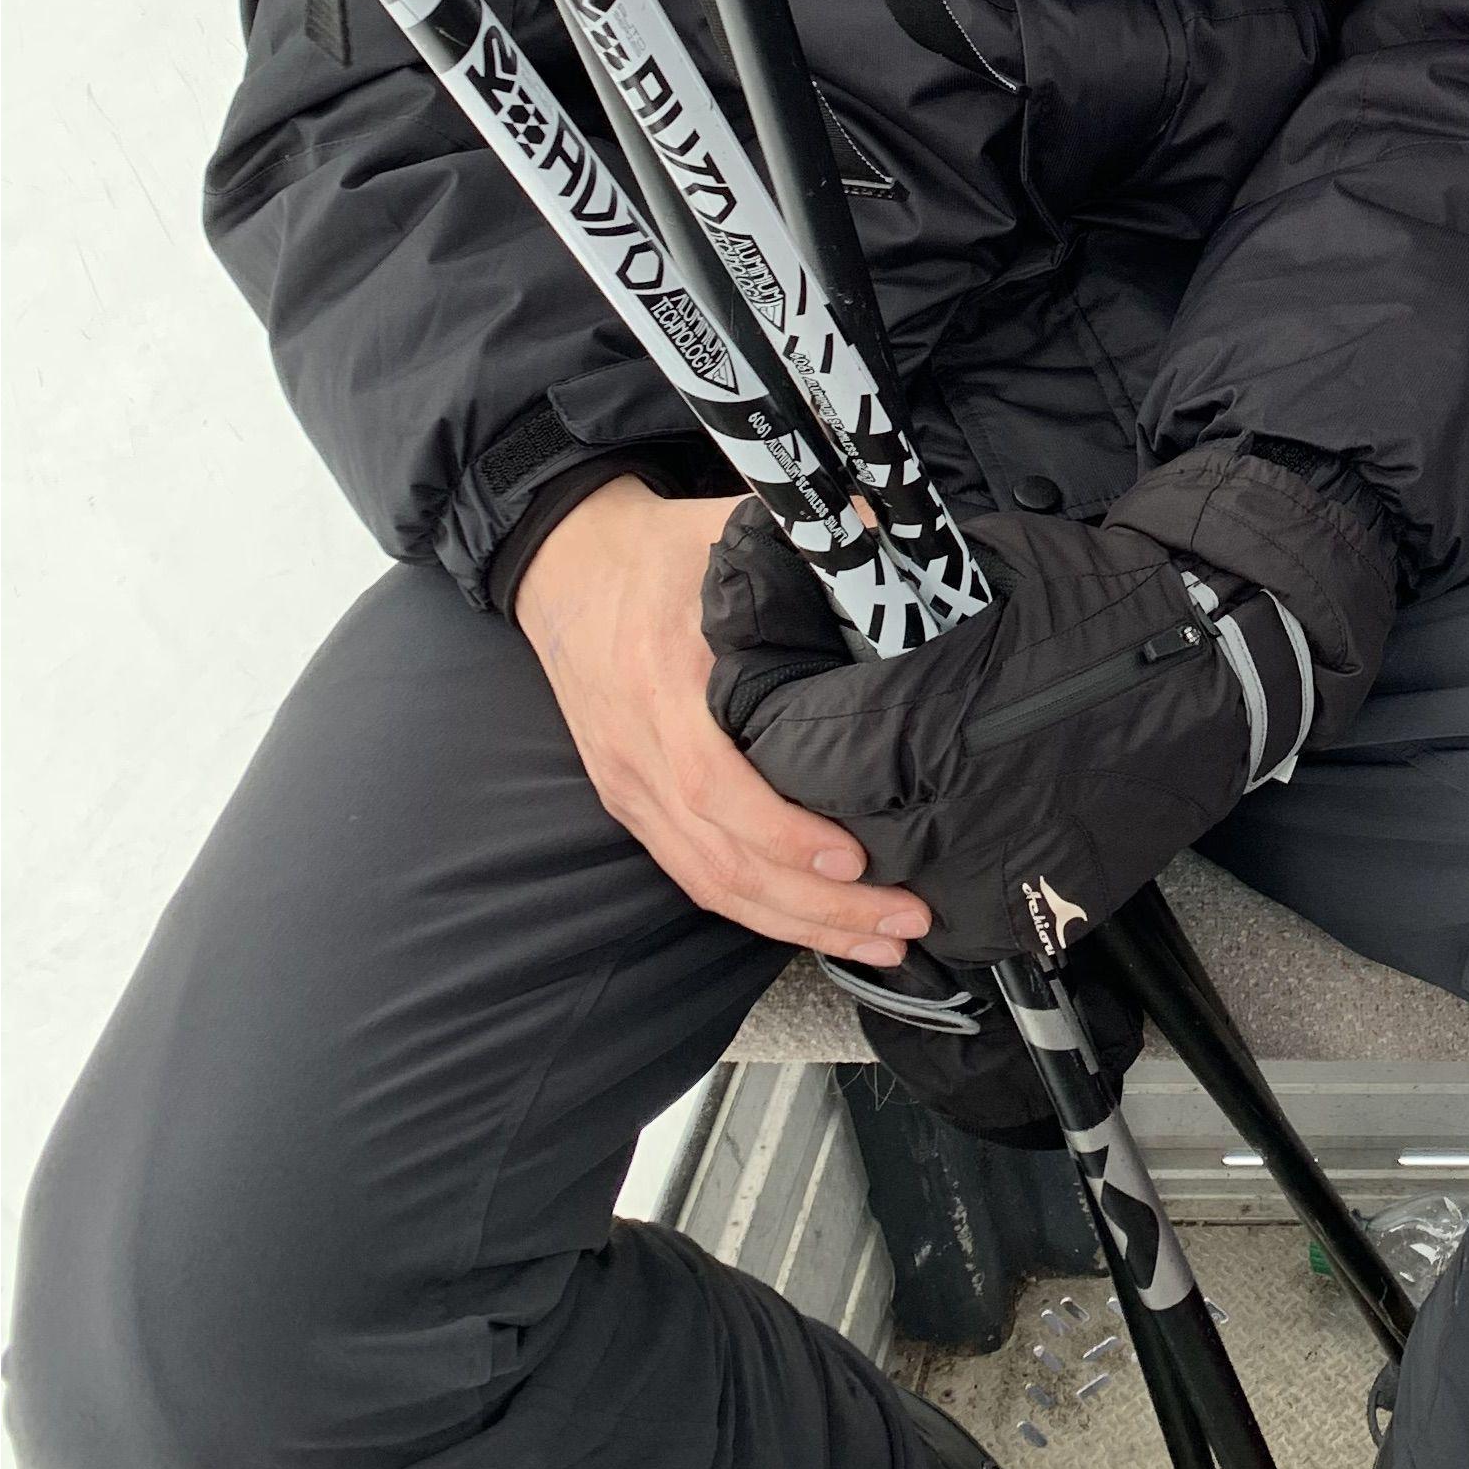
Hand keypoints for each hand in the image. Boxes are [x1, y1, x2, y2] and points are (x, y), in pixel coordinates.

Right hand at [516, 476, 935, 959]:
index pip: (712, 783)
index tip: (855, 855)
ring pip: (709, 883)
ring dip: (797, 924)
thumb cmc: (658, 548)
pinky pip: (691, 873)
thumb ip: (814, 540)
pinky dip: (757, 909)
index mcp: (663, 683)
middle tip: (905, 922)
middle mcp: (639, 749)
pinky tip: (814, 925)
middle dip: (818, 907)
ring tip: (880, 941)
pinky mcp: (628, 800)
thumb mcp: (728, 528)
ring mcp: (629, 783)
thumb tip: (893, 528)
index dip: (782, 833)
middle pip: (722, 860)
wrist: (562, 560)